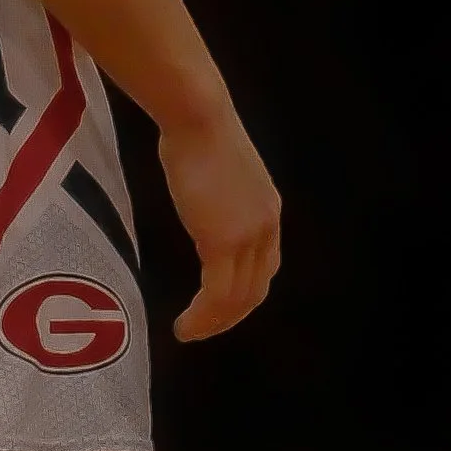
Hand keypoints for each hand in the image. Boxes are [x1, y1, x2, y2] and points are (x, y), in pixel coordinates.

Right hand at [155, 96, 280, 341]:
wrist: (197, 117)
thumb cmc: (196, 131)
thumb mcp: (217, 171)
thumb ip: (218, 197)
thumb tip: (201, 202)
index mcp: (267, 211)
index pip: (265, 266)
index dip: (245, 292)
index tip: (219, 306)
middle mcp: (265, 227)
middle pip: (255, 288)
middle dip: (230, 316)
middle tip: (203, 330)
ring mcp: (247, 237)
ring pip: (237, 298)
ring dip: (213, 323)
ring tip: (188, 333)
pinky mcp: (222, 242)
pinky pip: (216, 294)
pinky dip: (202, 317)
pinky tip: (184, 326)